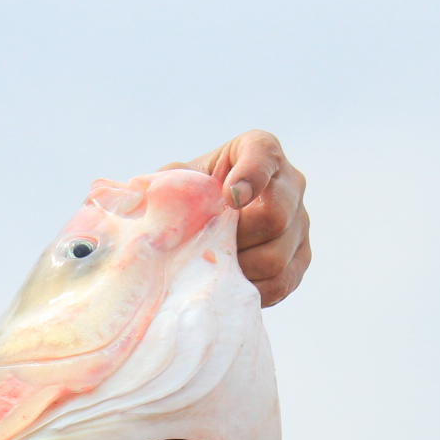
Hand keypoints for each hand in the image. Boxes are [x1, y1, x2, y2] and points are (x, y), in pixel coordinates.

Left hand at [161, 130, 310, 306]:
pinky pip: (282, 282)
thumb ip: (165, 183)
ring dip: (239, 268)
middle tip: (208, 246)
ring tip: (214, 266)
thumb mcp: (177, 181)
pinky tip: (229, 284)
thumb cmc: (190, 196)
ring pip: (277, 256)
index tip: (229, 197)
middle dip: (236, 237)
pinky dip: (252, 289)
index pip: (263, 155)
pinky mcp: (300, 258)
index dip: (251, 176)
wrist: (207, 225)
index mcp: (259, 151)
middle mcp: (289, 182)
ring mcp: (300, 222)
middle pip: (276, 216)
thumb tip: (139, 197)